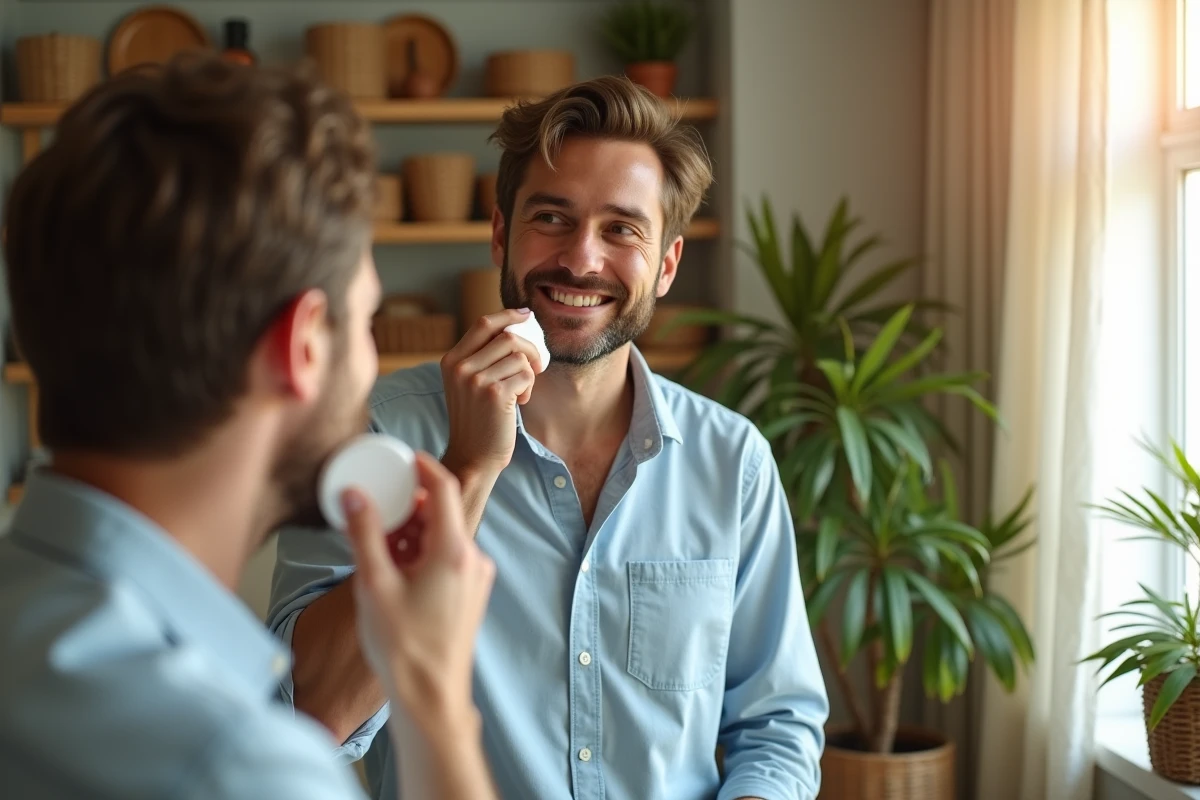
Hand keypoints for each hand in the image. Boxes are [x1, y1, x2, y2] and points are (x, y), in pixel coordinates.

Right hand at [341, 452, 495, 735]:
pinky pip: (446, 560)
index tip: (403, 458)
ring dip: (412, 533)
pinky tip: (393, 570)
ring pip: (442, 538)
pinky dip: (421, 554)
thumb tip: (355, 495)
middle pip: (442, 513)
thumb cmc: (403, 647)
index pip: (444, 488)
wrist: (430, 698)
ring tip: (377, 546)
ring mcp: (474, 579)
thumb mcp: (373, 584)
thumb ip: (364, 534)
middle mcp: (472, 560)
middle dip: (409, 506)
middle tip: (377, 508)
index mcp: (453, 551)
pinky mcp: (469, 595)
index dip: (423, 467)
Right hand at [440, 309, 542, 479]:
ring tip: (519, 392)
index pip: (483, 325)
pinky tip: (519, 403)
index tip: (526, 314)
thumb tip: (515, 325)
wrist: (473, 457)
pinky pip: (526, 375)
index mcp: (451, 361)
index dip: (508, 315)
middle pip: (507, 337)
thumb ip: (483, 357)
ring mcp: (475, 380)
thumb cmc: (478, 420)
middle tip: (536, 367)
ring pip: (519, 357)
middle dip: (529, 350)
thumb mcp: (470, 384)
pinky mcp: (495, 394)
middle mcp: (460, 367)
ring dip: (528, 374)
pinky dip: (529, 388)